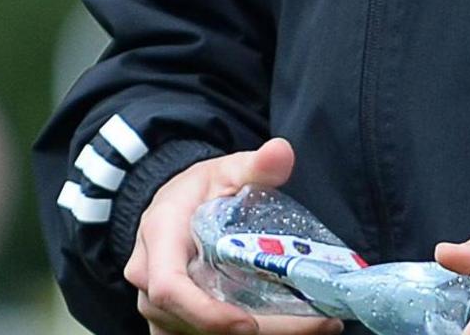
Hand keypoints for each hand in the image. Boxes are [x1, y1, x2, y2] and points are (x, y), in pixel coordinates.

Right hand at [122, 137, 339, 334]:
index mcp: (158, 242)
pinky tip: (293, 328)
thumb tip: (282, 151)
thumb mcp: (224, 172)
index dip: (206, 313)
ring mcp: (158, 312)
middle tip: (320, 323)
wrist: (169, 210)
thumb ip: (255, 165)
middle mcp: (149, 285)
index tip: (249, 324)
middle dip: (262, 331)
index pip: (170, 288)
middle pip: (196, 324)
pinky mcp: (173, 326)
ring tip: (318, 324)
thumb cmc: (195, 193)